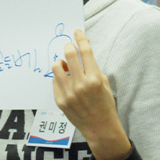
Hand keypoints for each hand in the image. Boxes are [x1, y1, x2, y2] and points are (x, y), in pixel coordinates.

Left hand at [51, 29, 129, 159]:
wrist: (100, 127)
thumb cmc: (104, 103)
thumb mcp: (104, 82)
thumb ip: (92, 66)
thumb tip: (81, 49)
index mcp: (94, 78)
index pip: (85, 51)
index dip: (80, 38)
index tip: (77, 32)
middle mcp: (80, 84)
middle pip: (69, 54)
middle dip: (69, 47)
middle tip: (69, 47)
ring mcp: (68, 93)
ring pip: (56, 66)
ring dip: (61, 63)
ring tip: (67, 67)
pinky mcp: (60, 100)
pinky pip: (54, 81)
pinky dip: (59, 78)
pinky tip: (66, 82)